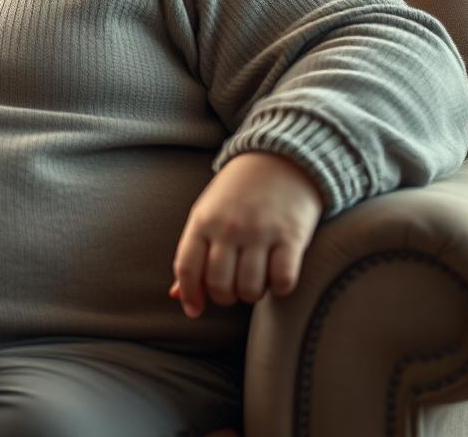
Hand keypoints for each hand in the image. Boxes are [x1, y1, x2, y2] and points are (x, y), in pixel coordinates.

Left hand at [170, 151, 323, 318]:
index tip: (194, 310)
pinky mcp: (291, 236)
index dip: (189, 295)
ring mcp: (260, 231)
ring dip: (252, 294)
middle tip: (233, 287)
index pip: (187, 268)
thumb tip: (176, 296)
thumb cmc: (238, 192)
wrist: (281, 158)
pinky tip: (278, 274)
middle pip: (219, 285)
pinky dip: (279, 288)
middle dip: (225, 297)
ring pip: (250, 289)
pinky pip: (283, 282)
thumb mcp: (208, 213)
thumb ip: (193, 253)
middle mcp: (229, 227)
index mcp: (203, 219)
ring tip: (256, 279)